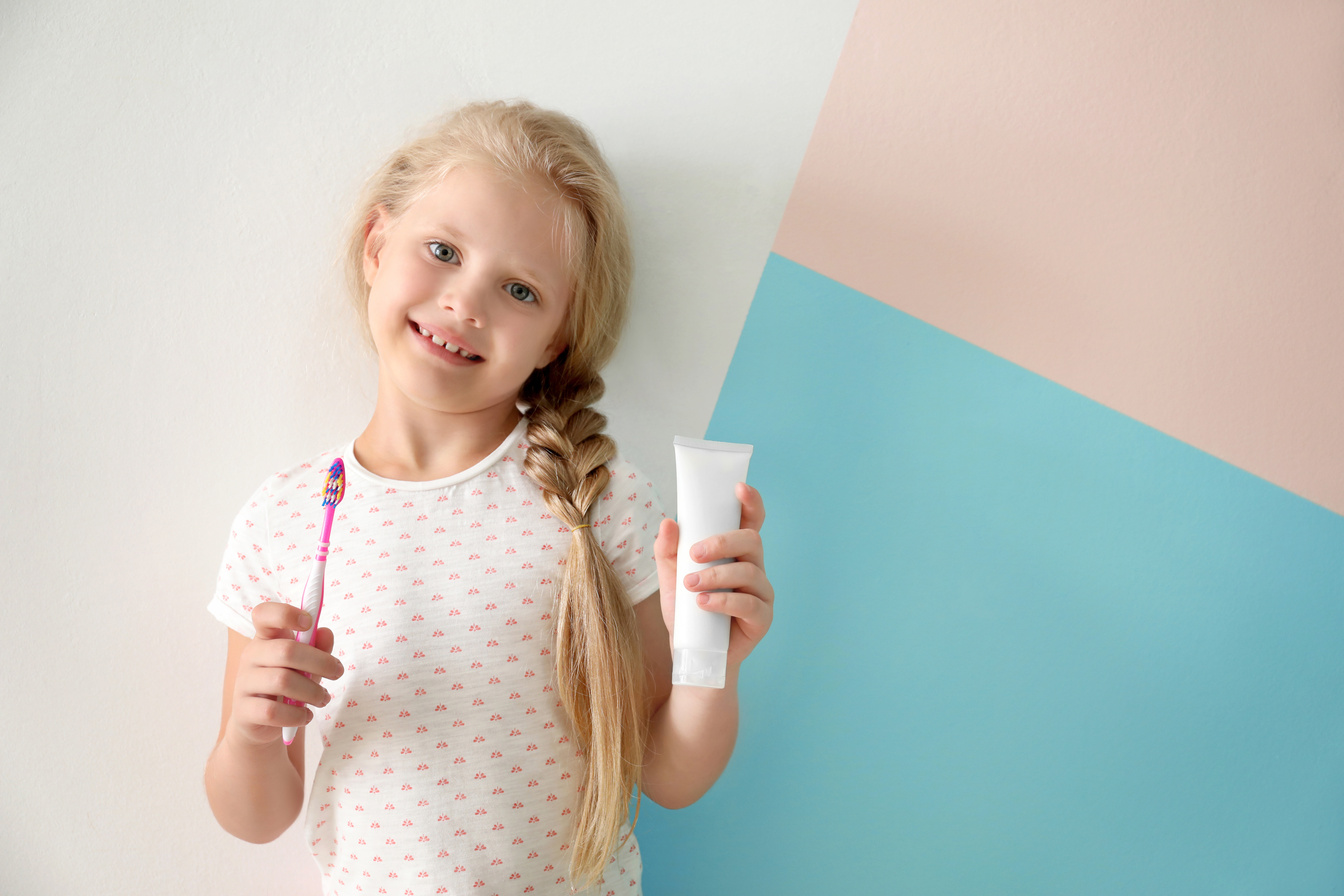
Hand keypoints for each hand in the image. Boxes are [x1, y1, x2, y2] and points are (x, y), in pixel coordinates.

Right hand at [225, 601, 344, 748]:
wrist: (261, 722)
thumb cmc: (287, 686)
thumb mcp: (305, 665)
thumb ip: (317, 648)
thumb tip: (326, 633)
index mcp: (265, 639)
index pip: (264, 615)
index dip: (286, 613)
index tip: (308, 622)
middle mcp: (250, 657)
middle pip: (285, 650)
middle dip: (320, 662)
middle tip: (337, 672)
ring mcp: (244, 683)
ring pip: (282, 681)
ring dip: (312, 691)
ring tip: (323, 698)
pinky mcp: (244, 711)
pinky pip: (273, 711)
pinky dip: (296, 715)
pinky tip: (306, 716)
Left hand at [655, 482, 773, 668]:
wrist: (693, 656)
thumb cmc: (687, 614)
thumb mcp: (670, 579)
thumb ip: (667, 551)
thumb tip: (669, 522)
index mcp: (736, 554)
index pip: (750, 521)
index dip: (750, 502)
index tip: (739, 488)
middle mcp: (754, 569)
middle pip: (751, 540)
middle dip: (722, 542)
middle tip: (694, 554)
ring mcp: (762, 594)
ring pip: (749, 573)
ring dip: (716, 576)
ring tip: (691, 586)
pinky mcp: (762, 619)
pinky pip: (749, 604)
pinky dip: (724, 601)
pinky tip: (703, 603)